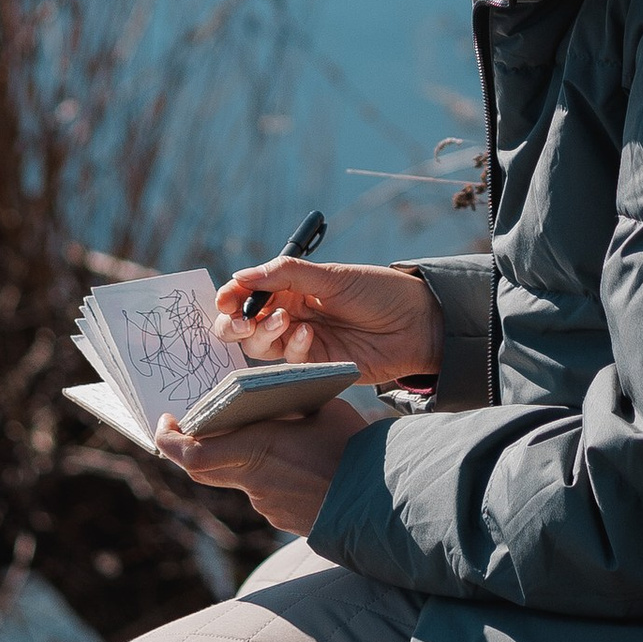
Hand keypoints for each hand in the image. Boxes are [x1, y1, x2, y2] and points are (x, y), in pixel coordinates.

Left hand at [155, 395, 370, 536]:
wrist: (384, 501)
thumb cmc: (353, 448)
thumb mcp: (321, 409)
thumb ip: (287, 406)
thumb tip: (270, 402)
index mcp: (256, 449)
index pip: (193, 454)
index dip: (170, 440)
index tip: (167, 422)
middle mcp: (254, 482)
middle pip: (204, 470)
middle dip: (193, 449)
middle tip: (190, 429)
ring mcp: (268, 505)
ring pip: (240, 478)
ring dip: (245, 459)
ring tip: (277, 440)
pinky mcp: (284, 518)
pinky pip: (266, 492)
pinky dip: (271, 475)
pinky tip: (299, 464)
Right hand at [211, 256, 441, 389]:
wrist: (418, 324)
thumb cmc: (379, 291)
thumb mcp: (332, 276)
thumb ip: (286, 274)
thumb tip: (241, 275)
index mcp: (292, 287)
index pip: (249, 293)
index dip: (231, 297)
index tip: (225, 299)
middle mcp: (291, 314)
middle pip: (245, 325)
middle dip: (234, 324)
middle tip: (240, 322)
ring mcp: (302, 342)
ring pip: (260, 347)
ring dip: (263, 334)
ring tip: (284, 320)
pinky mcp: (316, 367)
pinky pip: (288, 363)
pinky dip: (291, 349)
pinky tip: (307, 335)